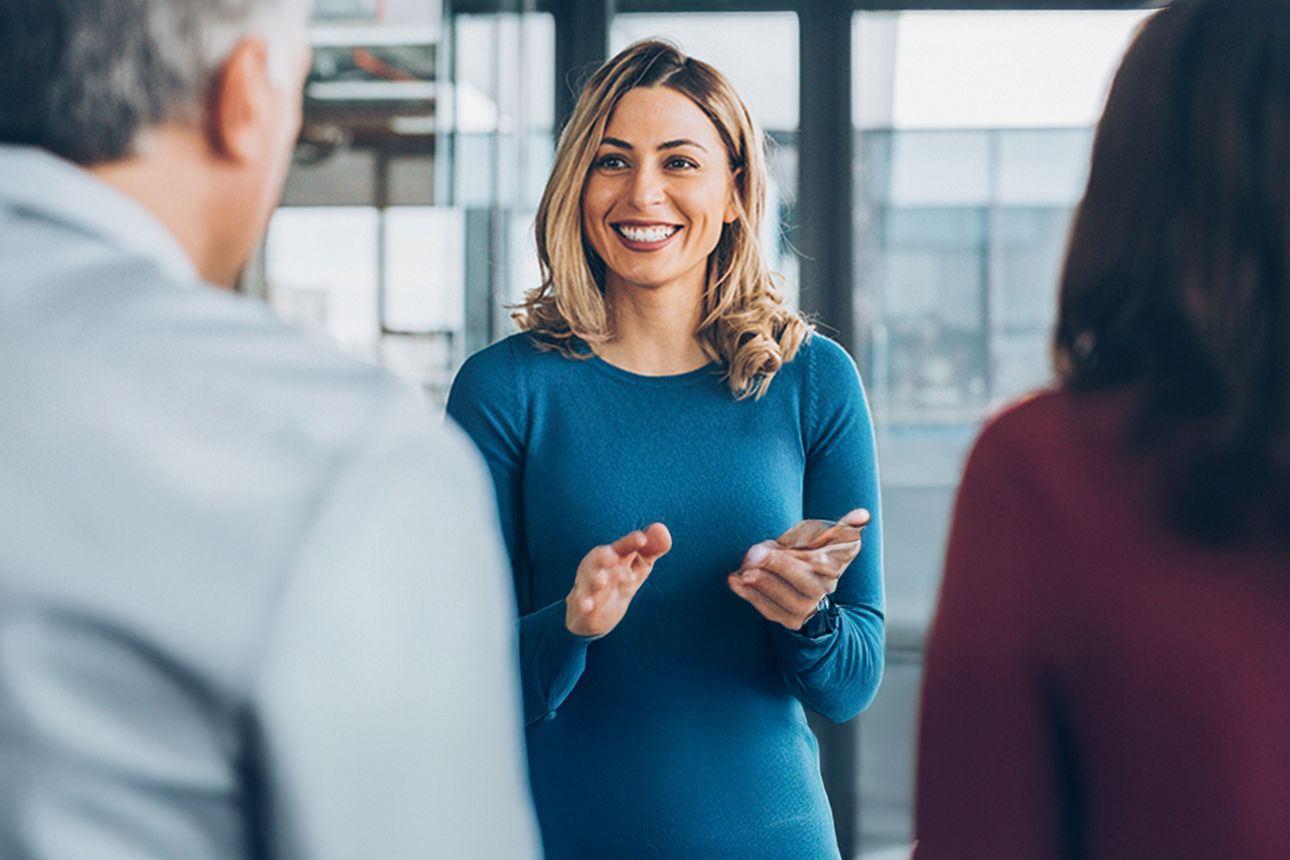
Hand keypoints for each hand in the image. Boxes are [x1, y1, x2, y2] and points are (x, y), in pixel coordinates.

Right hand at [565, 522, 671, 637]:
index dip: (632, 541)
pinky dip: (583, 603)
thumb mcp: (639, 566)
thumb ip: (652, 550)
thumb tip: (663, 530)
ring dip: (594, 579)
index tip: (642, 539)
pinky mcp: (583, 601)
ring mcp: (589, 583)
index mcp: (615, 554)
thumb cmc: (620, 580)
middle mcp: (600, 565)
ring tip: (600, 582)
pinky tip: (587, 607)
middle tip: (609, 555)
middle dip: (603, 556)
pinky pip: (581, 601)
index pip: (625, 546)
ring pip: (589, 579)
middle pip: (600, 557)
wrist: (595, 611)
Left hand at [727, 508, 869, 629]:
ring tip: (741, 572)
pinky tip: (734, 580)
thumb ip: (846, 526)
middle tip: (753, 554)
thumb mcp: (832, 539)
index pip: (818, 564)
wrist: (813, 589)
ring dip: (761, 586)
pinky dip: (749, 596)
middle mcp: (822, 589)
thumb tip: (863, 514)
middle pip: (802, 583)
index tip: (773, 544)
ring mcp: (806, 607)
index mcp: (833, 567)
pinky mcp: (790, 619)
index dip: (795, 556)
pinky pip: (769, 611)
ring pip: (784, 601)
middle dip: (776, 567)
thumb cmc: (816, 555)